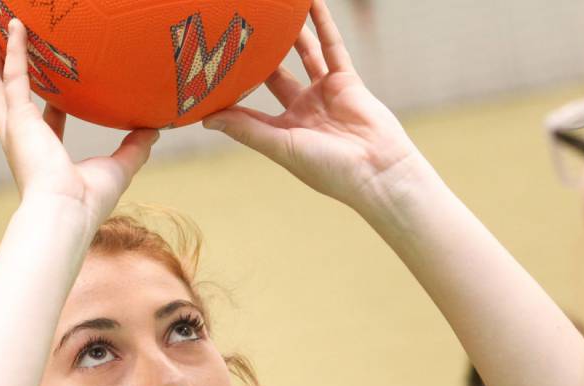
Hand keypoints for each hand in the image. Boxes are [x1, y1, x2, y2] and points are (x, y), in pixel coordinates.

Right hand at [0, 20, 157, 222]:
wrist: (67, 213)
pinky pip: (12, 75)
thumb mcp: (119, 168)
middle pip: (3, 99)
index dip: (51, 109)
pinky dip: (12, 50)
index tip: (57, 94)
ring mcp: (15, 129)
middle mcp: (22, 141)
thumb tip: (153, 131)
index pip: (44, 125)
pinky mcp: (17, 119)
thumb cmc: (88, 202)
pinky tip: (15, 27)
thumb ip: (134, 148)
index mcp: (44, 156)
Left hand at [202, 0, 425, 215]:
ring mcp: (325, 93)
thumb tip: (206, 120)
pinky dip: (322, 24)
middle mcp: (303, 110)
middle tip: (238, 31)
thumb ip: (246, 130)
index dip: (232, 90)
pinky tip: (310, 4)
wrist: (377, 171)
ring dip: (289, 33)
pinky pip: (332, 47)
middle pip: (275, 75)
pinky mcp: (347, 81)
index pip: (250, 107)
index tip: (209, 71)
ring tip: (272, 12)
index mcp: (284, 131)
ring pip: (303, 55)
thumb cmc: (329, 169)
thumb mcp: (281, 147)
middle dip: (258, 55)